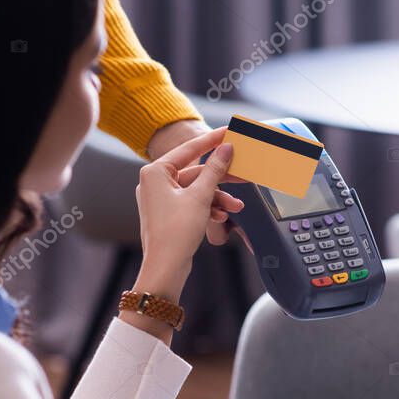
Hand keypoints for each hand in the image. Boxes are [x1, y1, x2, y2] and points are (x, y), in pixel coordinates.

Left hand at [122, 128, 242, 342]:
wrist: (166, 266)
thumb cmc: (176, 231)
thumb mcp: (201, 197)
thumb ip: (214, 170)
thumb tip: (226, 149)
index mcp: (155, 172)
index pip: (189, 149)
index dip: (212, 140)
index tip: (229, 131)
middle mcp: (155, 181)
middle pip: (195, 171)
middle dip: (221, 179)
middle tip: (243, 172)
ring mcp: (161, 198)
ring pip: (197, 189)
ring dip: (218, 197)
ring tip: (236, 207)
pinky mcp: (169, 212)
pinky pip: (193, 202)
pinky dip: (208, 207)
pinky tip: (222, 216)